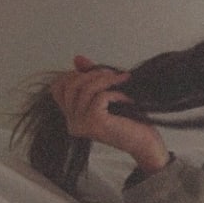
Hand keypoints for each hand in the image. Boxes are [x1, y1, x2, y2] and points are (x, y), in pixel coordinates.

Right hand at [50, 55, 170, 173]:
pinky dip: (116, 93)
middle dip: (93, 74)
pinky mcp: (94, 122)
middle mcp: (72, 123)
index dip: (75, 74)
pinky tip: (127, 99)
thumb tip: (78, 58)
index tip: (99, 73)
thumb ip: (91, 78)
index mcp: (72, 117)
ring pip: (85, 89)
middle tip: (115, 75)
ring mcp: (81, 124)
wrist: (146, 143)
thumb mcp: (108, 94)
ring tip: (123, 81)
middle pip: (70, 85)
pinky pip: (100, 97)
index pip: (58, 88)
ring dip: (106, 80)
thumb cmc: (130, 120)